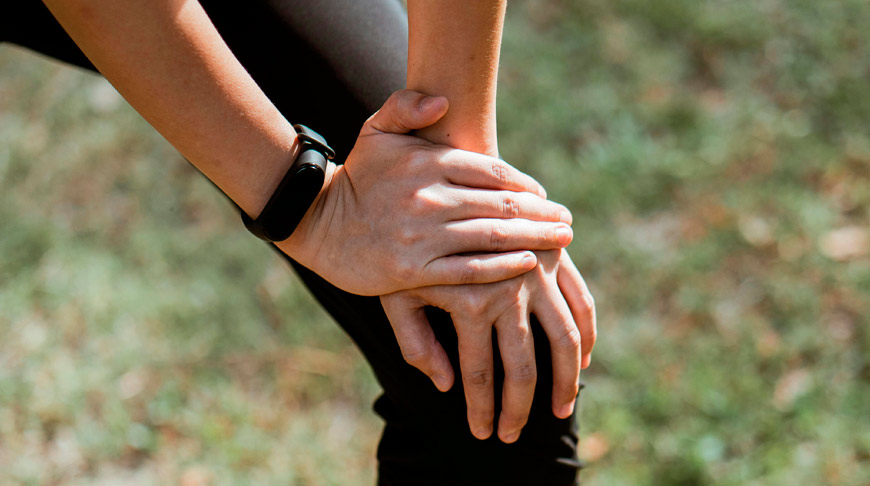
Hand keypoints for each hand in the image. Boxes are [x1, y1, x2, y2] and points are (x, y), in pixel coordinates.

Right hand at [278, 90, 572, 295]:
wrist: (317, 223)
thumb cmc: (356, 176)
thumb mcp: (375, 130)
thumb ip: (406, 106)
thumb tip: (443, 100)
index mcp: (427, 163)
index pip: (493, 172)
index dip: (525, 185)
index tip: (544, 196)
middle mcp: (430, 198)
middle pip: (502, 205)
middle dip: (542, 214)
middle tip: (567, 222)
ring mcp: (423, 237)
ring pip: (493, 237)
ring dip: (535, 239)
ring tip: (562, 242)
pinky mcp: (414, 271)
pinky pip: (469, 270)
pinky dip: (503, 268)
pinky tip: (528, 264)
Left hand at [380, 249, 596, 442]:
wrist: (441, 175)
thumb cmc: (409, 237)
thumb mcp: (397, 290)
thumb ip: (415, 340)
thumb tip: (445, 384)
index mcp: (471, 300)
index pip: (481, 373)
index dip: (482, 409)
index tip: (483, 434)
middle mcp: (511, 289)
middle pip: (524, 366)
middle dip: (519, 408)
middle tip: (513, 436)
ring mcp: (539, 272)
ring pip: (564, 340)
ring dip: (565, 380)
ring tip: (561, 410)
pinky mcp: (556, 256)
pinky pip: (582, 302)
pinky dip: (587, 333)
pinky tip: (585, 361)